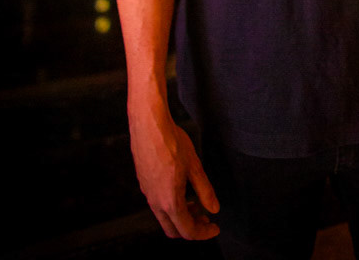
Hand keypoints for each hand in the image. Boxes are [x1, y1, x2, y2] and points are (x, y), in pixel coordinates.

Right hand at [129, 111, 219, 239]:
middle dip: (191, 228)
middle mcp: (155, 201)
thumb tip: (214, 209)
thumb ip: (205, 190)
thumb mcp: (194, 166)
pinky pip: (158, 202)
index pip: (188, 231)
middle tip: (205, 218)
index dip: (204, 233)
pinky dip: (172, 204)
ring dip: (181, 215)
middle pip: (173, 229)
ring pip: (164, 216)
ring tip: (196, 202)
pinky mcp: (143, 182)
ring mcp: (147, 192)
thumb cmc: (172, 142)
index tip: (215, 228)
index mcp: (169, 201)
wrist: (148, 124)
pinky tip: (181, 188)